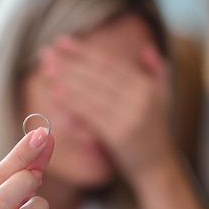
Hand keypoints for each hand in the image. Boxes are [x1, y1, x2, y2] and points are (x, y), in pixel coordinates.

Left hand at [42, 36, 176, 182]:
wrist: (158, 166)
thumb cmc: (154, 131)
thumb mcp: (162, 98)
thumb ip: (156, 71)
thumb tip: (146, 48)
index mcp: (147, 85)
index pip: (110, 63)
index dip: (85, 51)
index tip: (63, 41)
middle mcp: (140, 97)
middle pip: (98, 75)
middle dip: (70, 62)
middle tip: (46, 52)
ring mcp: (130, 116)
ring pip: (92, 92)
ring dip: (67, 78)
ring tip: (47, 68)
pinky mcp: (119, 134)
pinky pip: (91, 114)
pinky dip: (72, 102)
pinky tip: (56, 92)